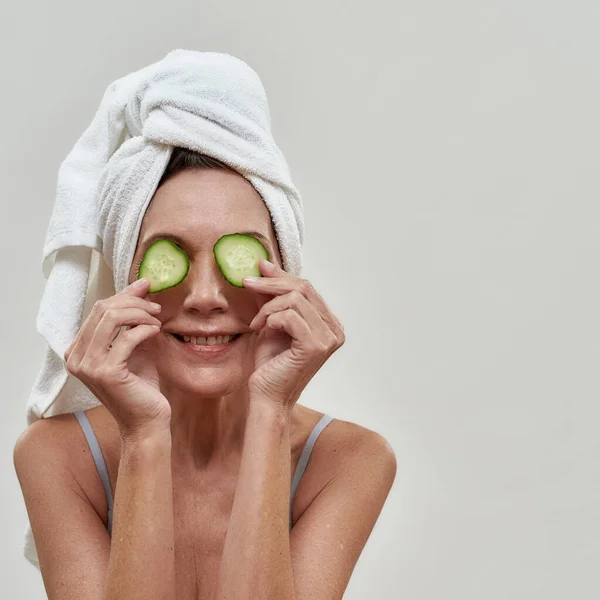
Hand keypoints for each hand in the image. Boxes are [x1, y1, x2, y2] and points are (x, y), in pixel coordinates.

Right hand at [64, 278, 169, 437]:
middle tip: (156, 307)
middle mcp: (75, 357)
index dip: (124, 295)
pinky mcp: (105, 373)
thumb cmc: (141, 384)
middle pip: (103, 310)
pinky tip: (156, 331)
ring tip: (157, 320)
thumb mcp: (135, 345)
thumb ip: (132, 319)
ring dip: (140, 314)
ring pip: (112, 318)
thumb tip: (142, 285)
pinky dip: (145, 330)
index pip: (98, 309)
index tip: (146, 287)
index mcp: (77, 349)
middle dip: (133, 302)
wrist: (147, 420)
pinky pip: (126, 338)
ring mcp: (87, 366)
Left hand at [242, 260, 344, 407]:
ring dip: (268, 306)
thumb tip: (265, 266)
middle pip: (304, 288)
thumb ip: (271, 296)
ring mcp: (329, 338)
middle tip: (247, 282)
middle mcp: (335, 330)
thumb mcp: (270, 322)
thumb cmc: (270, 365)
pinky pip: (290, 316)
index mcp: (329, 323)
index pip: (307, 287)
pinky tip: (260, 329)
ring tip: (255, 322)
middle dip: (272, 283)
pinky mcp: (316, 346)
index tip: (258, 269)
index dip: (281, 276)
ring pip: (296, 299)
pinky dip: (270, 318)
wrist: (266, 396)